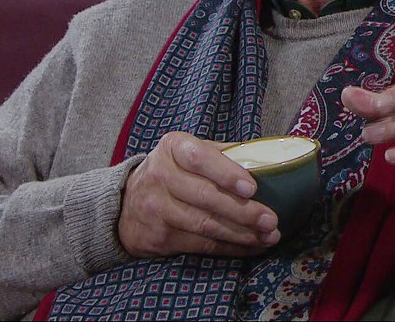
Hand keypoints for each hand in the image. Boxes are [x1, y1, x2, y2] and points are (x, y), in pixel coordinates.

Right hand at [118, 131, 280, 257]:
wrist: (124, 204)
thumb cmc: (173, 171)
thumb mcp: (189, 152)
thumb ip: (223, 153)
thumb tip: (268, 161)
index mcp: (174, 148)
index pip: (200, 158)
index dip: (226, 173)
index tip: (252, 187)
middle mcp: (161, 176)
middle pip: (206, 197)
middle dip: (243, 211)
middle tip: (271, 220)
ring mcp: (157, 209)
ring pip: (205, 225)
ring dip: (242, 234)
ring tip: (269, 236)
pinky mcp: (160, 237)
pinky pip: (201, 245)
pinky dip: (230, 247)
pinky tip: (252, 246)